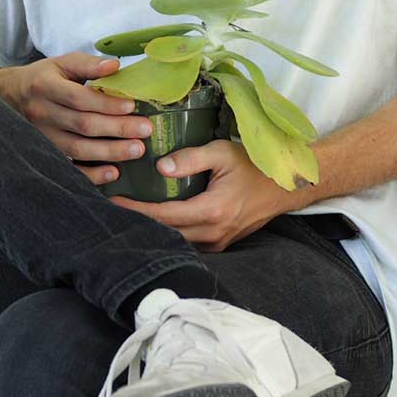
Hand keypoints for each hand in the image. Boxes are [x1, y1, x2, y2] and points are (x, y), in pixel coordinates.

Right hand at [0, 51, 156, 187]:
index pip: (80, 98)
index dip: (106, 103)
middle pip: (82, 125)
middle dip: (117, 129)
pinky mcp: (45, 153)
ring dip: (109, 152)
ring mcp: (42, 137)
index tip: (132, 106)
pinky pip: (69, 168)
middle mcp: (42, 114)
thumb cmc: (44, 78)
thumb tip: (115, 66)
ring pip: (77, 149)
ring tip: (136, 150)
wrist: (10, 97)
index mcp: (46, 87)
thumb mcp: (62, 63)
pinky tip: (113, 173)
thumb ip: (88, 64)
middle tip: (145, 130)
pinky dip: (91, 175)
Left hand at [108, 139, 307, 251]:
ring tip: (127, 216)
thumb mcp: (223, 152)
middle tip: (111, 210)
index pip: (164, 216)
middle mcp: (214, 233)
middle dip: (138, 223)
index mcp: (213, 211)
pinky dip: (169, 233)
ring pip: (176, 242)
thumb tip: (160, 168)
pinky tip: (153, 221)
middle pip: (166, 233)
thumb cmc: (253, 166)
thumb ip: (191, 158)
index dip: (136, 211)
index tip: (113, 203)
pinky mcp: (221, 244)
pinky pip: (188, 243)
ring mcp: (218, 242)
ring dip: (152, 230)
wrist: (286, 187)